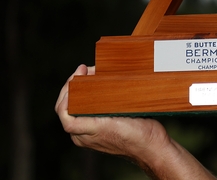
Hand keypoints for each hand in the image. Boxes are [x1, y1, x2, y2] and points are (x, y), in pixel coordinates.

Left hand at [55, 65, 169, 160]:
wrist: (153, 146)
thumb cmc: (135, 137)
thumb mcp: (109, 125)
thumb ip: (88, 119)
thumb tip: (77, 99)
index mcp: (82, 135)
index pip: (63, 111)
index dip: (66, 92)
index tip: (77, 76)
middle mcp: (83, 134)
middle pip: (69, 106)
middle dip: (75, 85)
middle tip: (85, 69)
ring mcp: (93, 131)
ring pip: (80, 106)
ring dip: (83, 88)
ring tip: (93, 73)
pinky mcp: (103, 126)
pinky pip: (91, 107)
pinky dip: (93, 94)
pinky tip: (102, 85)